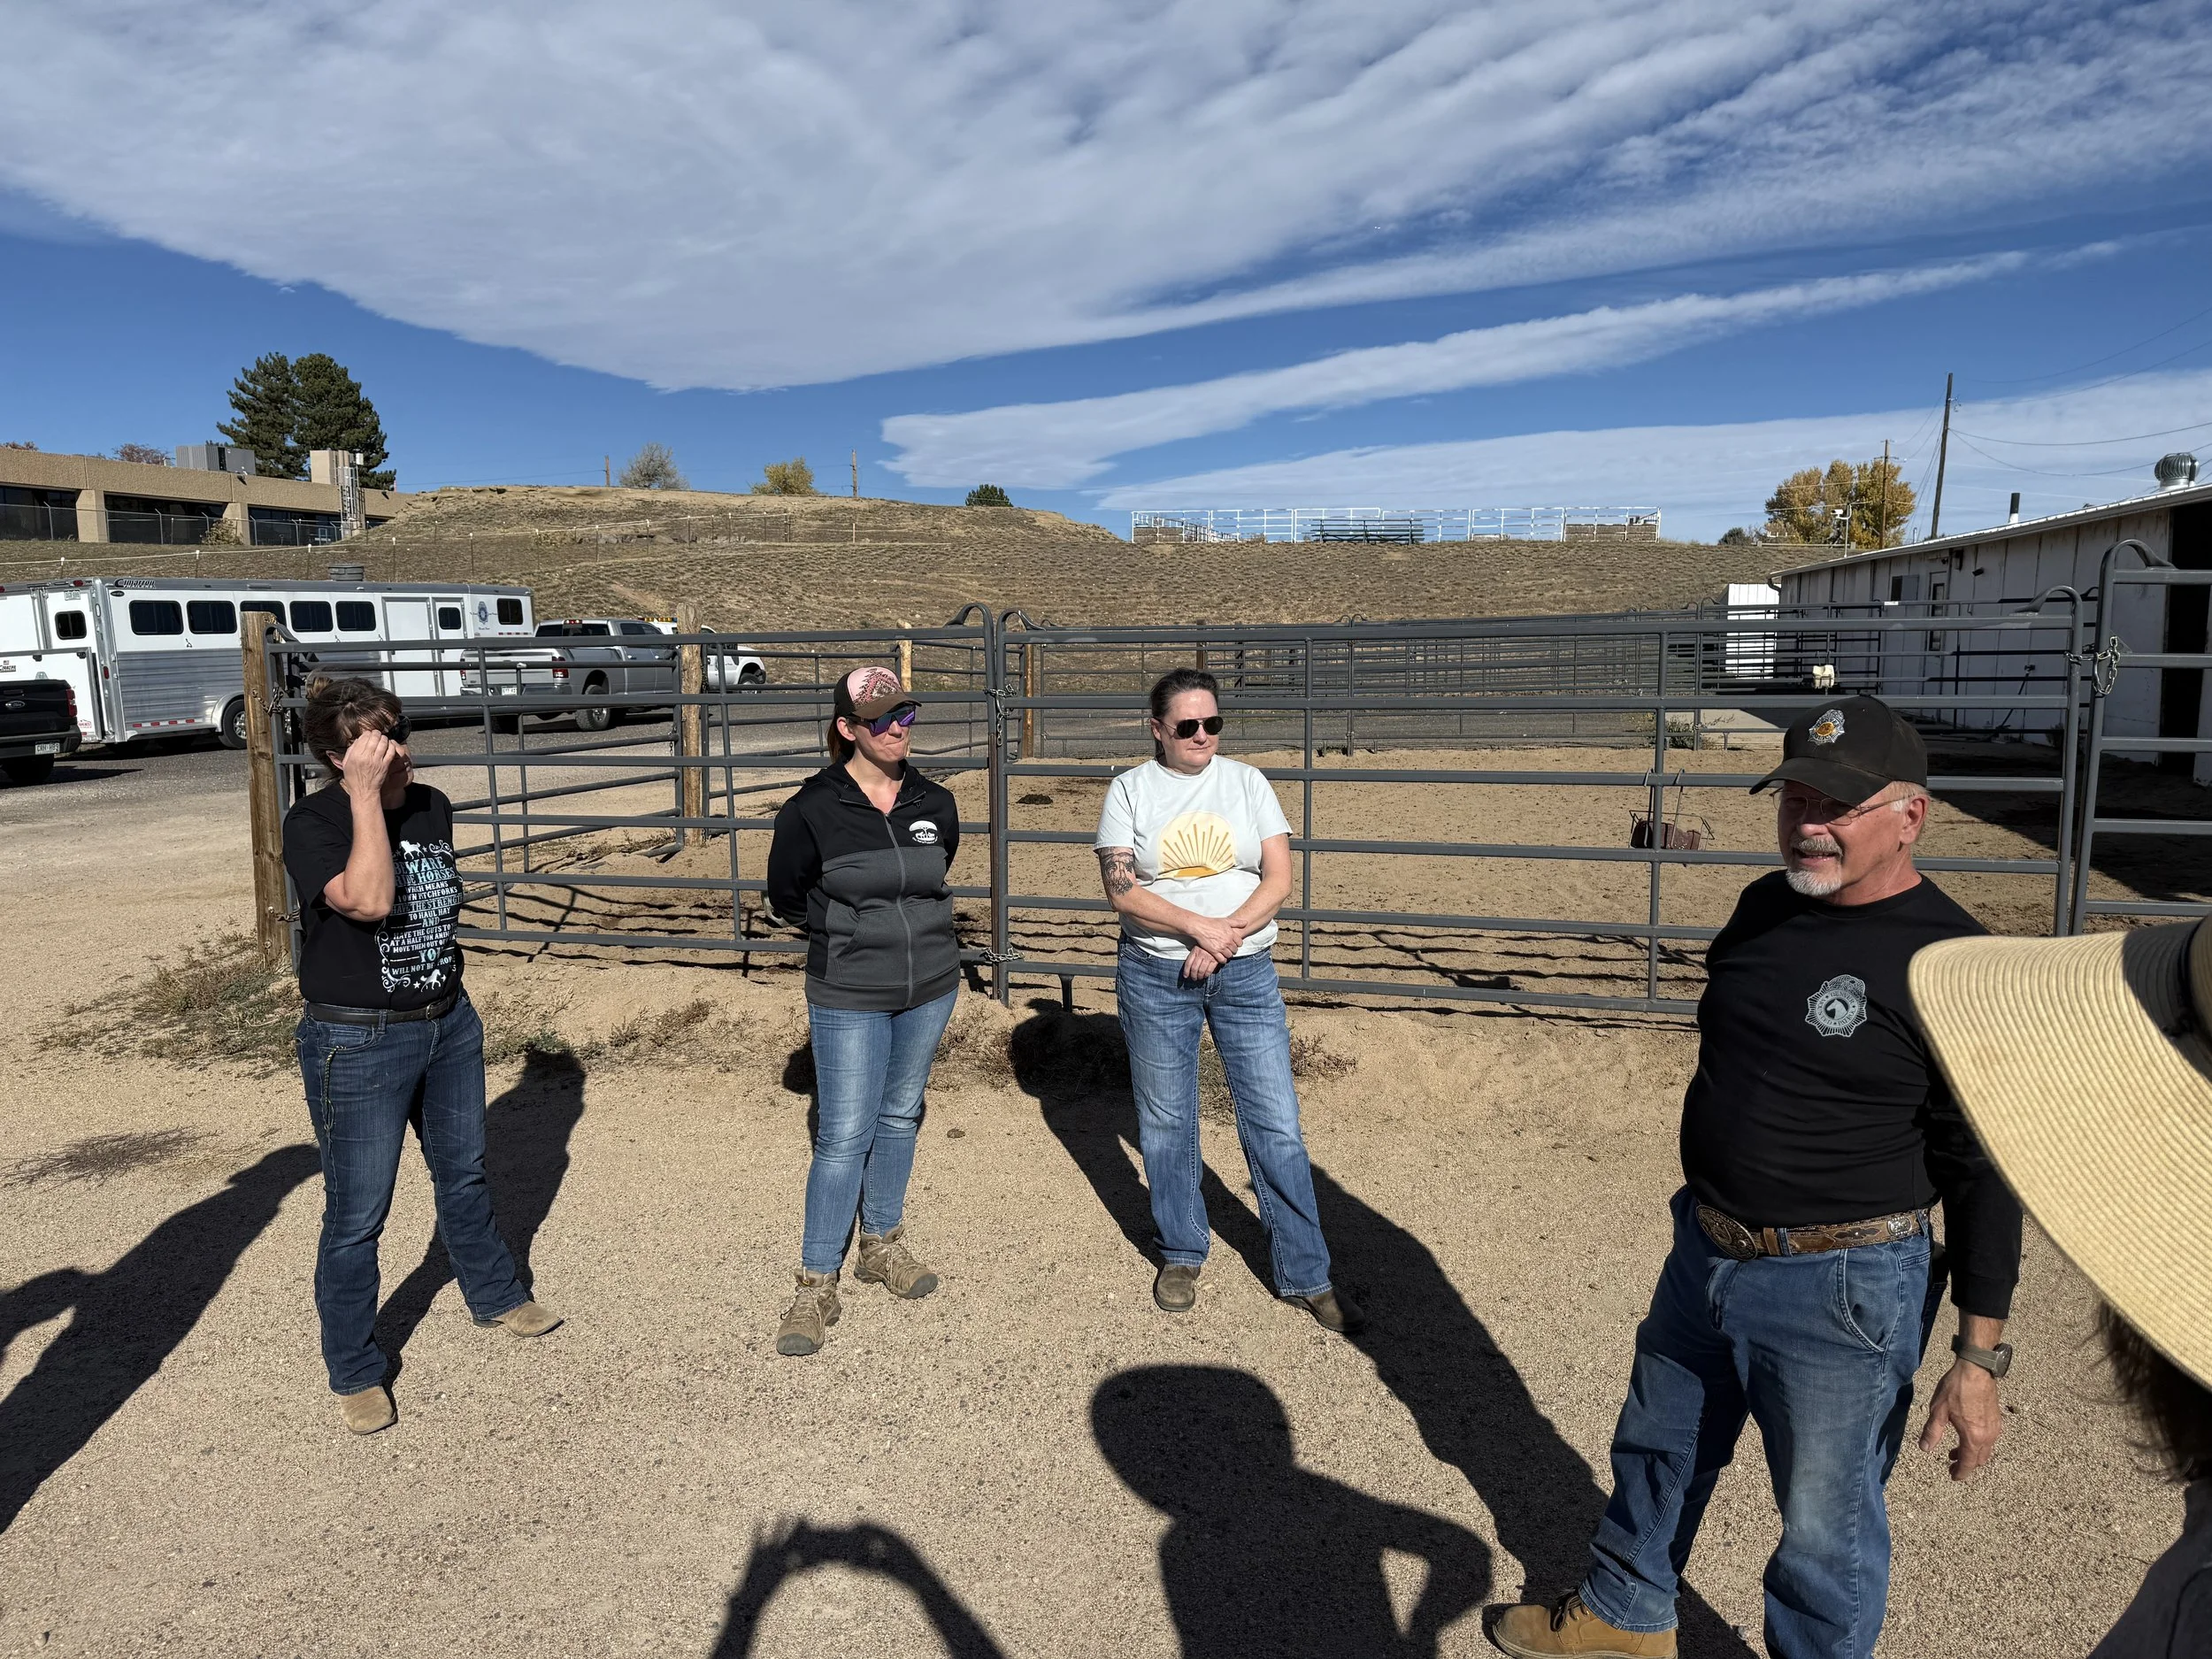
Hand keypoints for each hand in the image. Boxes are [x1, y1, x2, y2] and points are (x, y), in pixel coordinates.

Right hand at [337, 728, 398, 799]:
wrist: (364, 791)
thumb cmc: (353, 778)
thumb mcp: (346, 764)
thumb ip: (350, 751)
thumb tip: (357, 740)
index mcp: (355, 756)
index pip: (363, 738)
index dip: (367, 733)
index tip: (368, 734)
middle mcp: (366, 757)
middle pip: (374, 738)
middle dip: (376, 733)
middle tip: (377, 733)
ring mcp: (377, 761)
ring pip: (383, 743)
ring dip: (384, 738)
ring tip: (383, 738)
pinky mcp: (385, 765)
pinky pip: (391, 752)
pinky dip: (391, 746)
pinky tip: (389, 745)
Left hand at [1182, 946, 1221, 981]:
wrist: (1218, 939)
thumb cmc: (1208, 944)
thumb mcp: (1199, 946)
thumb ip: (1195, 954)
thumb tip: (1189, 966)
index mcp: (1195, 951)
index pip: (1188, 963)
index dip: (1186, 971)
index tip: (1185, 976)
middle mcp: (1200, 954)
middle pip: (1194, 968)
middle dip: (1193, 975)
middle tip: (1193, 978)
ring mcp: (1208, 957)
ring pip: (1201, 971)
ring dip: (1199, 976)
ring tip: (1199, 978)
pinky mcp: (1215, 960)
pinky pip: (1209, 970)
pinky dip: (1206, 975)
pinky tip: (1205, 976)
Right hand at [1185, 916, 1245, 961]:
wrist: (1200, 927)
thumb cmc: (1212, 923)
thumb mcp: (1226, 921)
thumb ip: (1237, 922)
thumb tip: (1246, 922)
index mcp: (1231, 934)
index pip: (1240, 943)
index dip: (1238, 943)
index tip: (1234, 943)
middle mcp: (1228, 942)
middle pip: (1235, 950)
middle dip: (1233, 950)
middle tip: (1229, 949)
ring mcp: (1221, 947)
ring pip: (1229, 955)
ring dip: (1228, 955)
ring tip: (1225, 953)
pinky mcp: (1214, 952)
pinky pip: (1222, 959)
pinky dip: (1223, 960)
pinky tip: (1222, 958)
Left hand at [1918, 1359, 2002, 1478]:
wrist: (1977, 1369)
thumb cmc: (1956, 1388)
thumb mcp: (1938, 1411)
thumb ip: (1932, 1432)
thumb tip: (1925, 1449)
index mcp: (1973, 1437)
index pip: (1967, 1463)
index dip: (1960, 1473)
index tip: (1953, 1477)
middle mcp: (1988, 1436)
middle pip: (1978, 1459)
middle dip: (1965, 1465)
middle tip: (1952, 1465)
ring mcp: (1995, 1428)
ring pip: (1985, 1450)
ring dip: (1971, 1454)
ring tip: (1955, 1451)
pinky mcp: (1997, 1420)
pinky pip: (1989, 1440)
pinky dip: (1978, 1444)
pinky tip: (1966, 1435)